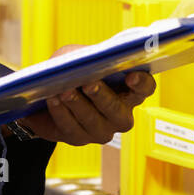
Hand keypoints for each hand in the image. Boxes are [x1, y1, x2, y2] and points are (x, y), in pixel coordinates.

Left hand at [16, 45, 156, 146]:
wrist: (48, 92)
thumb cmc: (73, 70)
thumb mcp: (80, 56)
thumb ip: (86, 56)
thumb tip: (81, 62)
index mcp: (129, 90)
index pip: (145, 88)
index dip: (141, 83)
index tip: (131, 76)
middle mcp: (121, 114)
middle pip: (117, 110)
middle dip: (102, 96)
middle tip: (89, 84)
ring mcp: (101, 130)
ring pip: (93, 121)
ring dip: (77, 104)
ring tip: (64, 91)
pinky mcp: (79, 138)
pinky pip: (71, 128)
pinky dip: (61, 112)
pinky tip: (53, 100)